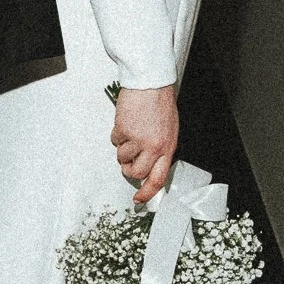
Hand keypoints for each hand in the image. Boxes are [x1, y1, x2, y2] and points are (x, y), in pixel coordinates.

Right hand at [112, 85, 177, 202]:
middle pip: (136, 172)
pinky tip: (126, 122)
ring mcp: (138, 139)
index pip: (158, 178)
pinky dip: (117, 134)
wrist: (151, 83)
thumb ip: (160, 149)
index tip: (139, 199)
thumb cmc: (160, 103)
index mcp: (167, 147)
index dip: (147, 192)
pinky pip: (115, 140)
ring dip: (122, 148)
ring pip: (122, 157)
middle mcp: (153, 146)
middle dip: (128, 169)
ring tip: (130, 132)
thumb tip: (150, 165)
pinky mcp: (124, 130)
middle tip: (127, 161)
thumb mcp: (168, 131)